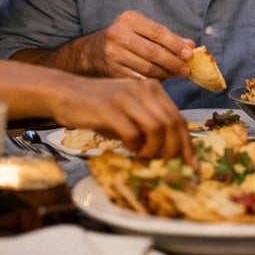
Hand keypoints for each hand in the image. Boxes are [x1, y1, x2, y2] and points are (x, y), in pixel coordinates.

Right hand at [57, 76, 193, 161]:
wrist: (64, 92)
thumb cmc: (98, 106)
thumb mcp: (129, 109)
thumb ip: (149, 124)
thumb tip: (169, 152)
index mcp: (152, 88)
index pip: (179, 118)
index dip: (187, 143)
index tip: (190, 164)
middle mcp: (143, 89)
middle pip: (172, 123)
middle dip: (175, 150)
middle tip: (168, 165)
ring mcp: (126, 97)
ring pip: (157, 128)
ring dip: (153, 149)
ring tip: (142, 155)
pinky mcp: (109, 108)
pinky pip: (132, 133)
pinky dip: (133, 146)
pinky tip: (126, 147)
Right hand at [88, 10, 194, 80]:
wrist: (91, 51)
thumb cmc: (125, 38)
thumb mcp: (142, 29)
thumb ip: (166, 36)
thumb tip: (191, 46)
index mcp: (129, 19)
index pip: (158, 32)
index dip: (176, 44)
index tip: (189, 54)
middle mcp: (118, 34)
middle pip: (153, 52)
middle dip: (173, 62)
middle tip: (186, 69)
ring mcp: (113, 54)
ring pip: (147, 68)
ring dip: (166, 73)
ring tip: (176, 74)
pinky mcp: (111, 71)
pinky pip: (139, 79)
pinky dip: (153, 80)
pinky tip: (162, 79)